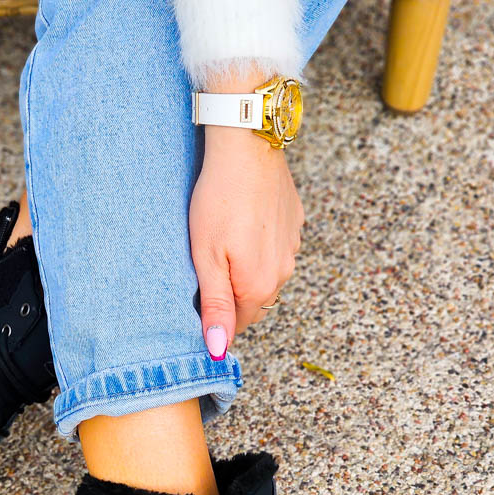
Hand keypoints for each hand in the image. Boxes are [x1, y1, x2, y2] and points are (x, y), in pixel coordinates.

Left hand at [189, 94, 303, 359]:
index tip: (198, 295)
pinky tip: (242, 223)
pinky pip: (275, 248)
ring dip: (246, 269)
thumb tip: (219, 349)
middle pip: (253, 302)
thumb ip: (214, 306)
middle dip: (231, 295)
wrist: (248, 146)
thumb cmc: (219, 200)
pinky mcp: (295, 223)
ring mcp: (292, 247)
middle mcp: (282, 273)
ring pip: (265, 275)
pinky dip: (259, 245)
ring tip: (223, 242)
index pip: (238, 325)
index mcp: (258, 287)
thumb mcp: (206, 257)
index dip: (216, 316)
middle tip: (206, 266)